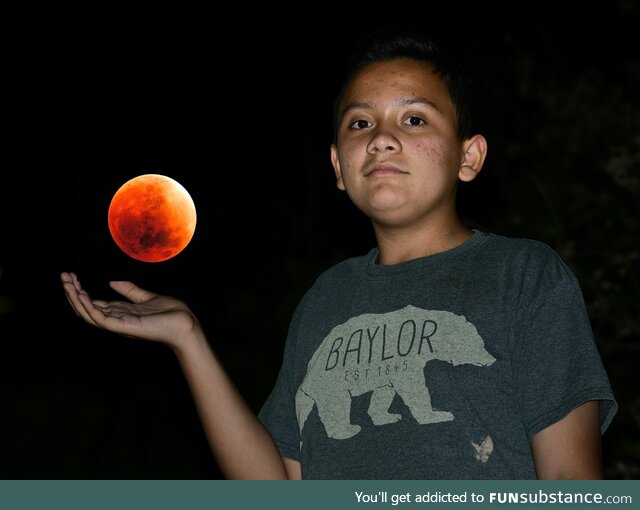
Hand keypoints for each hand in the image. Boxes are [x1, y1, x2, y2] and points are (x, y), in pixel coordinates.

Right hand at [61, 272, 199, 348]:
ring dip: (76, 299)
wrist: (185, 324)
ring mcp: (119, 324)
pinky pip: (101, 319)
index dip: (80, 291)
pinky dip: (89, 308)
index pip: (94, 303)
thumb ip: (130, 290)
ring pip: (89, 314)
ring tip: (67, 283)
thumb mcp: (147, 297)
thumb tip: (112, 281)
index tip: (71, 276)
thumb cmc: (170, 314)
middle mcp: (117, 319)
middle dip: (73, 292)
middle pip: (87, 307)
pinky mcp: (124, 327)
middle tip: (63, 276)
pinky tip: (82, 295)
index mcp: (121, 313)